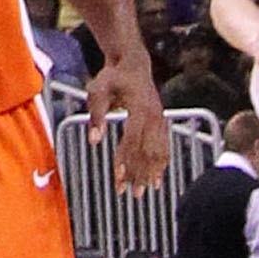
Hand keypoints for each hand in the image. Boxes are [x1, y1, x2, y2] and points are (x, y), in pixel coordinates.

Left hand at [91, 56, 171, 193]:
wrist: (133, 63)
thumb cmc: (112, 77)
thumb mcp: (98, 90)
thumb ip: (96, 115)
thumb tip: (94, 141)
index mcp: (139, 106)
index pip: (133, 138)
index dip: (126, 158)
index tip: (119, 177)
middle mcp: (154, 114)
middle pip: (148, 149)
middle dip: (140, 173)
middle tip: (132, 194)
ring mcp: (160, 119)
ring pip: (158, 151)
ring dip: (150, 173)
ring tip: (143, 192)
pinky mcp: (162, 122)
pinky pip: (164, 146)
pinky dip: (161, 164)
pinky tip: (157, 180)